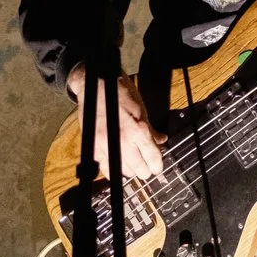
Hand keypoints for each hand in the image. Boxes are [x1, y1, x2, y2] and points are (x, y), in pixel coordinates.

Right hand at [67, 64, 164, 180]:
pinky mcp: (95, 147)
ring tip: (135, 167)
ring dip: (131, 171)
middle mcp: (124, 140)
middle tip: (148, 168)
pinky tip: (119, 168)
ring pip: (124, 171)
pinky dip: (114, 171)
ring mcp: (108, 145)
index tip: (158, 167)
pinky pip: (106, 168)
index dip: (158, 165)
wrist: (97, 85)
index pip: (152, 157)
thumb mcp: (142, 108)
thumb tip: (161, 141)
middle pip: (139, 168)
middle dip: (146, 170)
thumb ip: (151, 129)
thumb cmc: (121, 93)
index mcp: (139, 129)